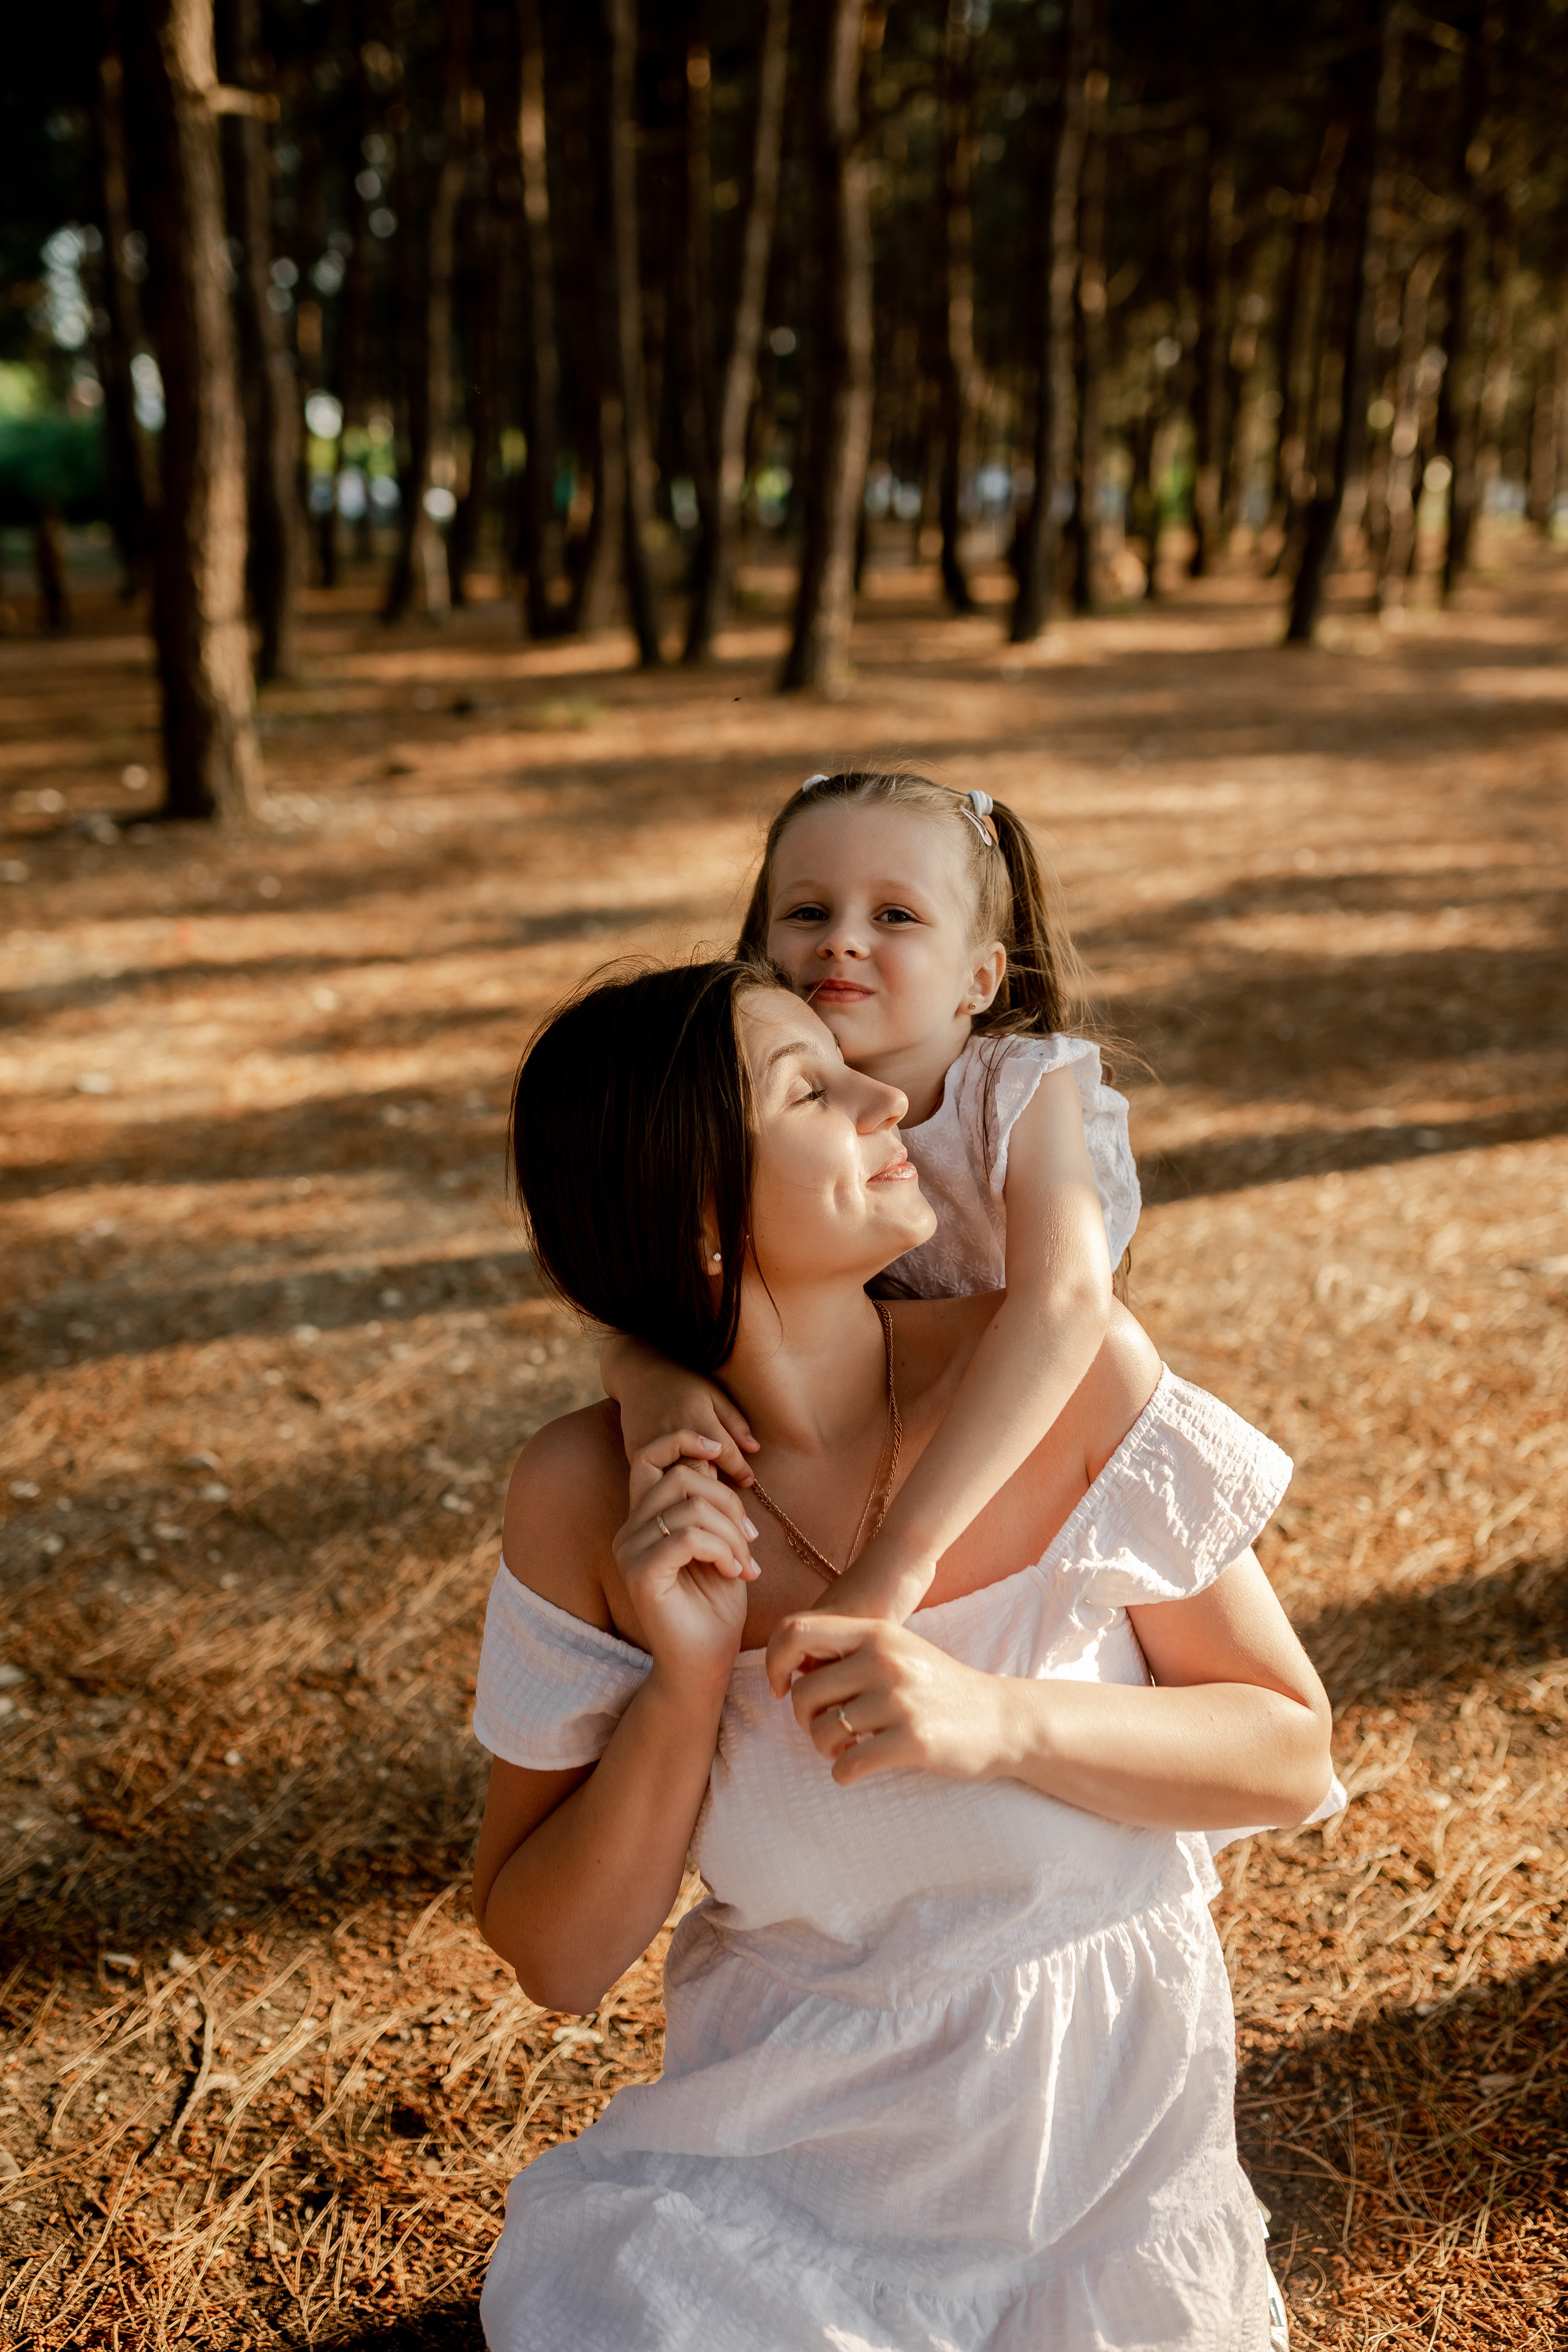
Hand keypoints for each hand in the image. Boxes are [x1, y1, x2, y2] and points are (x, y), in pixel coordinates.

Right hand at [601, 1335, 757, 1486]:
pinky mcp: (634, 1454)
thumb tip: (754, 1449)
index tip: (748, 1481)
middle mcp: (674, 1434)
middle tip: (727, 1494)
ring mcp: (651, 1445)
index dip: (740, 1470)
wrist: (638, 1374)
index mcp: (697, 1418)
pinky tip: (679, 1484)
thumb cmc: (683, 1382)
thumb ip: (734, 1422)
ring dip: (692, 1488)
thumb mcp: (714, 1394)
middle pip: (700, 1472)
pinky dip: (668, 1483)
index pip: (725, 1453)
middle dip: (716, 1486)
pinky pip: (655, 1477)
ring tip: (703, 1492)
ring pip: (675, 1479)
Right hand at [613, 1430, 759, 1695]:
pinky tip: (736, 1573)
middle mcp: (629, 1530)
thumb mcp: (720, 1544)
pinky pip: (688, 1537)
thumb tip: (711, 1461)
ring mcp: (630, 1552)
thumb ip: (709, 1505)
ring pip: (691, 1507)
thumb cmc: (715, 1608)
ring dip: (732, 1533)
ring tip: (744, 1563)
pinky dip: (722, 1550)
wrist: (704, 1665)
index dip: (684, 1440)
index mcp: (644, 1519)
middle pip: (682, 1477)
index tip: (721, 1450)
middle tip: (750, 1541)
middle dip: (729, 1501)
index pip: (649, 1456)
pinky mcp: (640, 1575)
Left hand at [776, 1614, 1006, 1787]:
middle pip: (803, 1692)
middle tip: (826, 1730)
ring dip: (826, 1750)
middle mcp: (885, 1660)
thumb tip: (788, 1670)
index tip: (781, 1689)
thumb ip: (849, 1651)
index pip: (796, 1631)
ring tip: (847, 1749)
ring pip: (822, 1732)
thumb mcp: (897, 1650)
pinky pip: (848, 1766)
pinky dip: (844, 1774)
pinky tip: (858, 1769)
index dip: (774, 1663)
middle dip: (804, 1720)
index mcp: (876, 1633)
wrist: (1002, 1719)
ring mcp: (900, 1700)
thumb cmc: (939, 1687)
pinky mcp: (913, 1740)